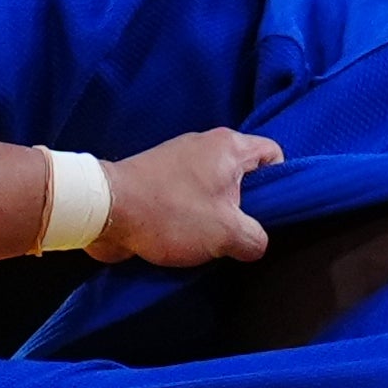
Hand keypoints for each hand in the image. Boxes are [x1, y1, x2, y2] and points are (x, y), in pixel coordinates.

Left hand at [90, 126, 281, 266]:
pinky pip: (190, 196)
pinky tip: (188, 239)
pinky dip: (193, 215)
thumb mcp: (227, 233)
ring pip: (216, 188)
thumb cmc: (171, 214)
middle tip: (243, 233)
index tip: (273, 213)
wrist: (105, 211)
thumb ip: (255, 238)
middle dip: (248, 205)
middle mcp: (206, 145)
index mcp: (229, 146)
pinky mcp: (159, 178)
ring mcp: (179, 160)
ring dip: (218, 215)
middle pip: (245, 174)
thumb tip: (257, 242)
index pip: (273, 154)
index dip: (282, 183)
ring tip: (214, 241)